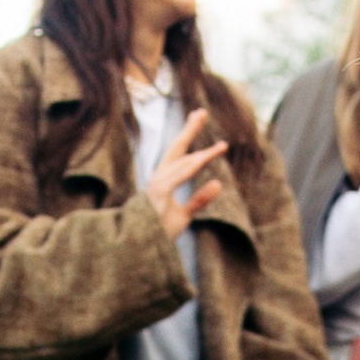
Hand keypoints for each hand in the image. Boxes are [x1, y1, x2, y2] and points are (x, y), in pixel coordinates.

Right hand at [143, 100, 227, 230]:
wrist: (138, 247)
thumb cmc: (158, 232)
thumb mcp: (184, 215)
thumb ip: (200, 199)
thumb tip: (219, 183)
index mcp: (164, 180)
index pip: (179, 155)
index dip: (191, 138)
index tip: (202, 124)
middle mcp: (159, 178)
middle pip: (177, 149)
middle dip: (189, 130)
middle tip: (202, 112)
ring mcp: (157, 185)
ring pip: (183, 163)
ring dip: (202, 154)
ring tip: (221, 146)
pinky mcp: (158, 194)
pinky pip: (178, 177)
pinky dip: (191, 168)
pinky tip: (203, 158)